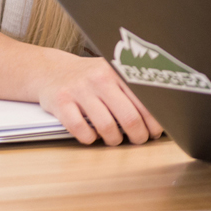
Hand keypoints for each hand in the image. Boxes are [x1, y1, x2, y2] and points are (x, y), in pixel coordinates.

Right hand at [35, 53, 163, 145]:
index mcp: (118, 71)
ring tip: (115, 139)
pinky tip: (92, 136)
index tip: (156, 131)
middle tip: (139, 139)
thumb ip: (133, 89)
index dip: (154, 121)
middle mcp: (100, 78)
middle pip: (129, 117)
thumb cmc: (90, 77)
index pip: (145, 101)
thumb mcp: (113, 73)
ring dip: (114, 140)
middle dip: (138, 135)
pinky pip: (80, 129)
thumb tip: (159, 116)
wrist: (52, 70)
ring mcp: (80, 90)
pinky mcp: (61, 102)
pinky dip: (89, 138)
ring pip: (106, 126)